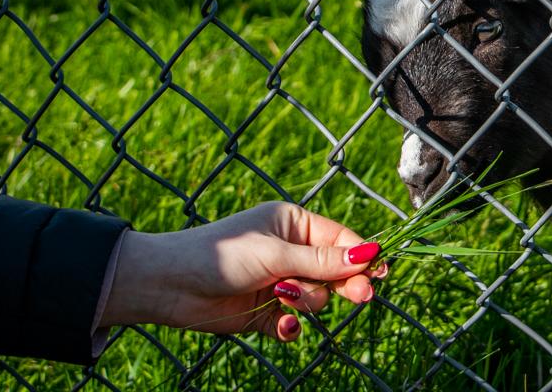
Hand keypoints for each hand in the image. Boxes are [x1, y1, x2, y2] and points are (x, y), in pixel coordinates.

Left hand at [98, 202, 387, 340]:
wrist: (170, 284)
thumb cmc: (222, 255)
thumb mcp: (276, 254)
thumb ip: (322, 262)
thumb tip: (369, 256)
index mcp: (294, 225)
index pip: (339, 240)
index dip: (361, 256)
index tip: (381, 270)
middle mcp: (290, 252)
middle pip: (334, 271)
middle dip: (344, 284)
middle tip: (363, 296)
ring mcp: (279, 283)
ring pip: (316, 299)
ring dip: (305, 302)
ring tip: (284, 299)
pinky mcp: (266, 313)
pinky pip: (293, 323)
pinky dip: (289, 327)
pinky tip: (282, 326)